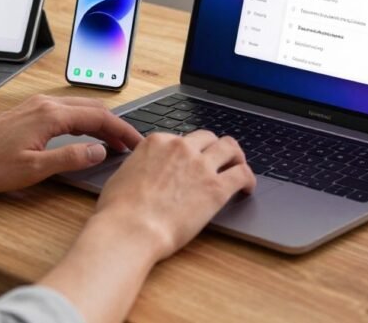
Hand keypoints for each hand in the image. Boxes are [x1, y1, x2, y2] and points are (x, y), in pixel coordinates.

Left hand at [0, 95, 143, 192]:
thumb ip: (70, 158)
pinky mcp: (29, 113)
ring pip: (80, 108)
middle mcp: (46, 104)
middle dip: (116, 125)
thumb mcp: (34, 168)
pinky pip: (66, 112)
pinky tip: (85, 135)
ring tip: (114, 142)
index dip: (122, 131)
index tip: (137, 144)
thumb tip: (99, 151)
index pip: (99, 117)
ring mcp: (36, 106)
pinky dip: (84, 122)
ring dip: (100, 123)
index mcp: (51, 115)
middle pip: (93, 108)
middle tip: (132, 144)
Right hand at [94, 130, 255, 261]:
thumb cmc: (119, 210)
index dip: (189, 150)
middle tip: (218, 160)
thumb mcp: (122, 175)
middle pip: (208, 138)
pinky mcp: (216, 188)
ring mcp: (201, 165)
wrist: (131, 229)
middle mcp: (181, 147)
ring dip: (236, 156)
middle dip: (214, 148)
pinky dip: (248, 178)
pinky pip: (242, 174)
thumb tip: (142, 170)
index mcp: (158, 142)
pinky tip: (247, 188)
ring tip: (239, 167)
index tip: (191, 160)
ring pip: (230, 147)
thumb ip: (138, 166)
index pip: (182, 138)